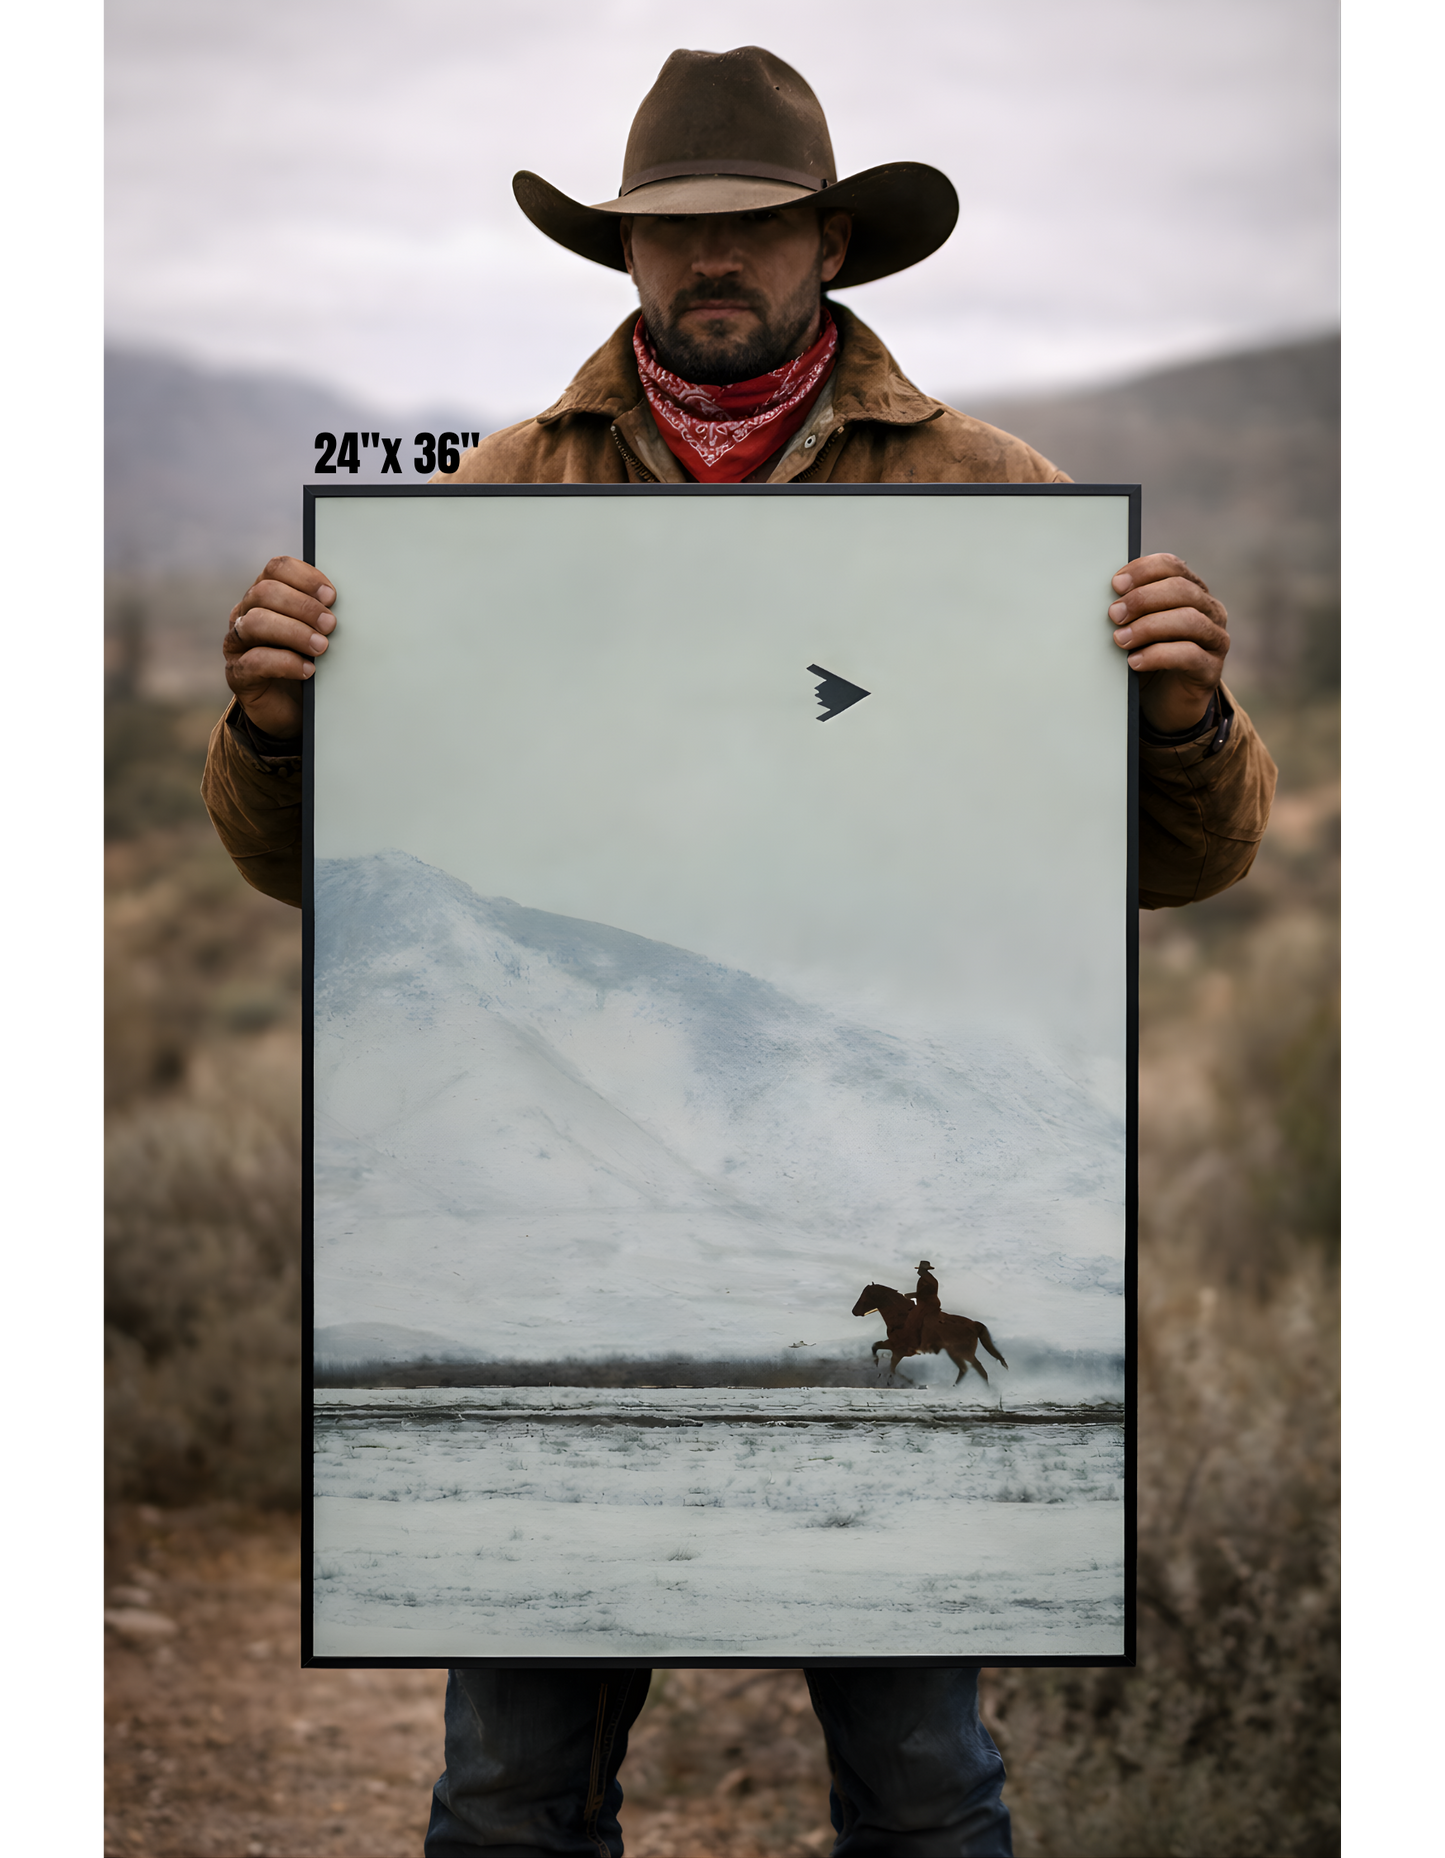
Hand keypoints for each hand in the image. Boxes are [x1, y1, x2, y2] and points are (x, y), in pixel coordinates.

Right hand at [223, 557, 336, 738]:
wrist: (292, 710)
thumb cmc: (308, 663)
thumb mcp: (318, 635)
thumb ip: (323, 616)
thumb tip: (348, 606)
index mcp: (265, 596)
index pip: (276, 569)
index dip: (304, 577)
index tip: (331, 596)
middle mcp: (246, 614)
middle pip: (265, 592)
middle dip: (302, 606)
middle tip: (330, 624)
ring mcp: (237, 643)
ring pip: (256, 622)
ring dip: (294, 632)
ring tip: (321, 647)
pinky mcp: (238, 674)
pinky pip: (254, 661)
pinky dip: (285, 663)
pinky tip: (308, 670)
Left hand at [1108, 553, 1228, 733]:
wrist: (1164, 704)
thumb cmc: (1149, 659)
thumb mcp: (1137, 629)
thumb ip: (1129, 610)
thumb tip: (1105, 598)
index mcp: (1191, 592)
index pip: (1173, 567)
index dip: (1145, 570)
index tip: (1116, 584)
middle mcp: (1209, 611)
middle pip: (1181, 590)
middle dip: (1143, 599)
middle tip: (1114, 614)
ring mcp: (1214, 640)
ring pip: (1188, 620)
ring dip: (1148, 627)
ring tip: (1120, 639)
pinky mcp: (1211, 670)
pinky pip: (1190, 655)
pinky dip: (1158, 655)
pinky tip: (1134, 662)